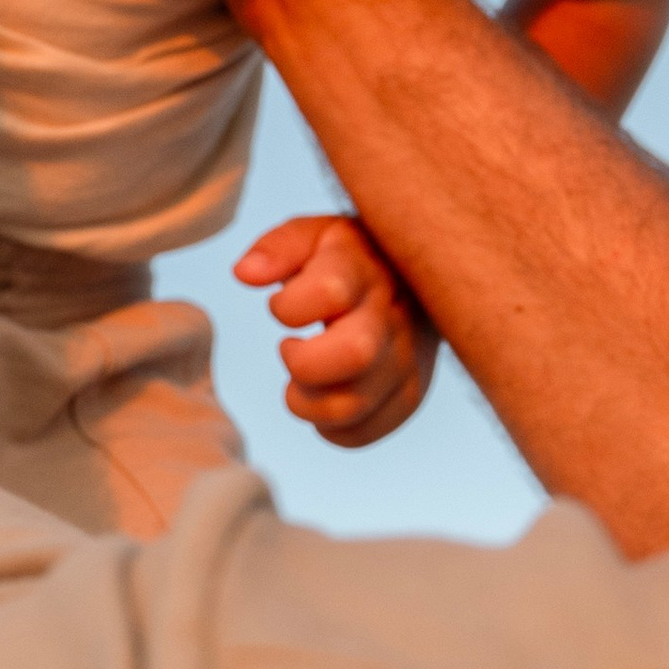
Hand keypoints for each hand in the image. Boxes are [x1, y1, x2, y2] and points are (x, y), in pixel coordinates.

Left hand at [233, 211, 439, 443]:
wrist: (424, 285)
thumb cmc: (354, 260)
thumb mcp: (318, 236)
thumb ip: (279, 247)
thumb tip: (245, 273)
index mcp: (366, 269)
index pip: (331, 290)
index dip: (290, 306)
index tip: (282, 307)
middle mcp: (394, 316)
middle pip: (354, 353)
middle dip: (303, 363)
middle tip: (291, 350)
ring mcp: (408, 360)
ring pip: (351, 404)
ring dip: (307, 402)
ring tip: (303, 380)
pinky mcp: (409, 396)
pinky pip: (362, 432)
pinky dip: (328, 426)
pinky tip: (325, 396)